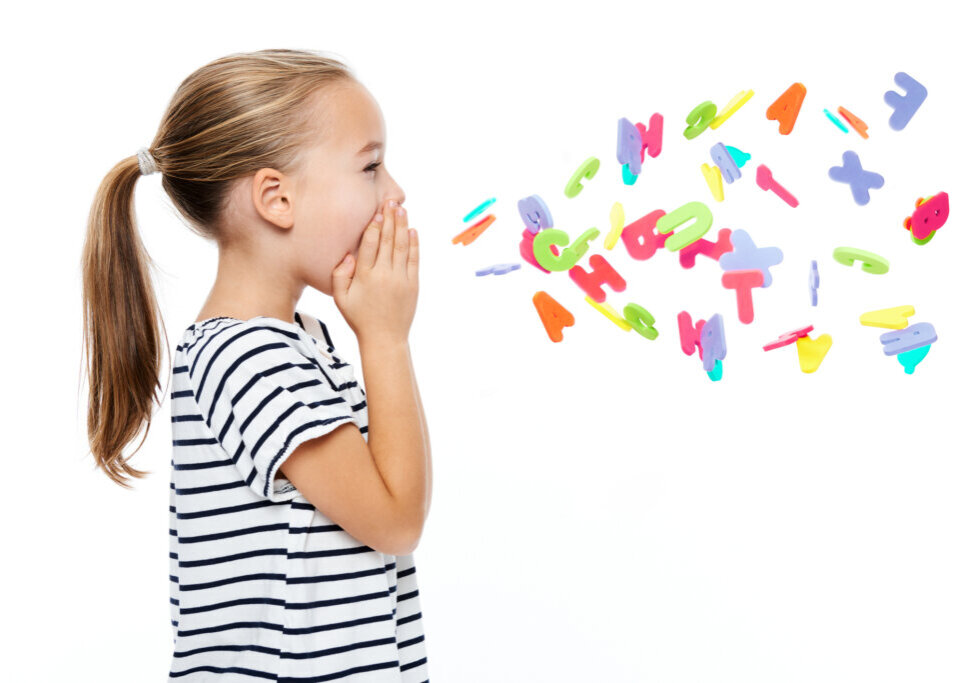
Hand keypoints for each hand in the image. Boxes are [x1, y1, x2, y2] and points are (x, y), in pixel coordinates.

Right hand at [332, 199, 418, 344]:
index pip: (369, 245)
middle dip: (389, 219)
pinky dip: (414, 244)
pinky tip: (412, 231)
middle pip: (387, 241)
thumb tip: (348, 255)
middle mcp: (383, 275)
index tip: (376, 213)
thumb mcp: (340, 299)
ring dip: (402, 226)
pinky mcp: (413, 285)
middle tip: (390, 201)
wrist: (384, 338)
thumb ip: (339, 275)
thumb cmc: (359, 318)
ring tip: (401, 209)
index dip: (373, 227)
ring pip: (401, 247)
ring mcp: (400, 279)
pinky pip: (414, 260)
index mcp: (364, 277)